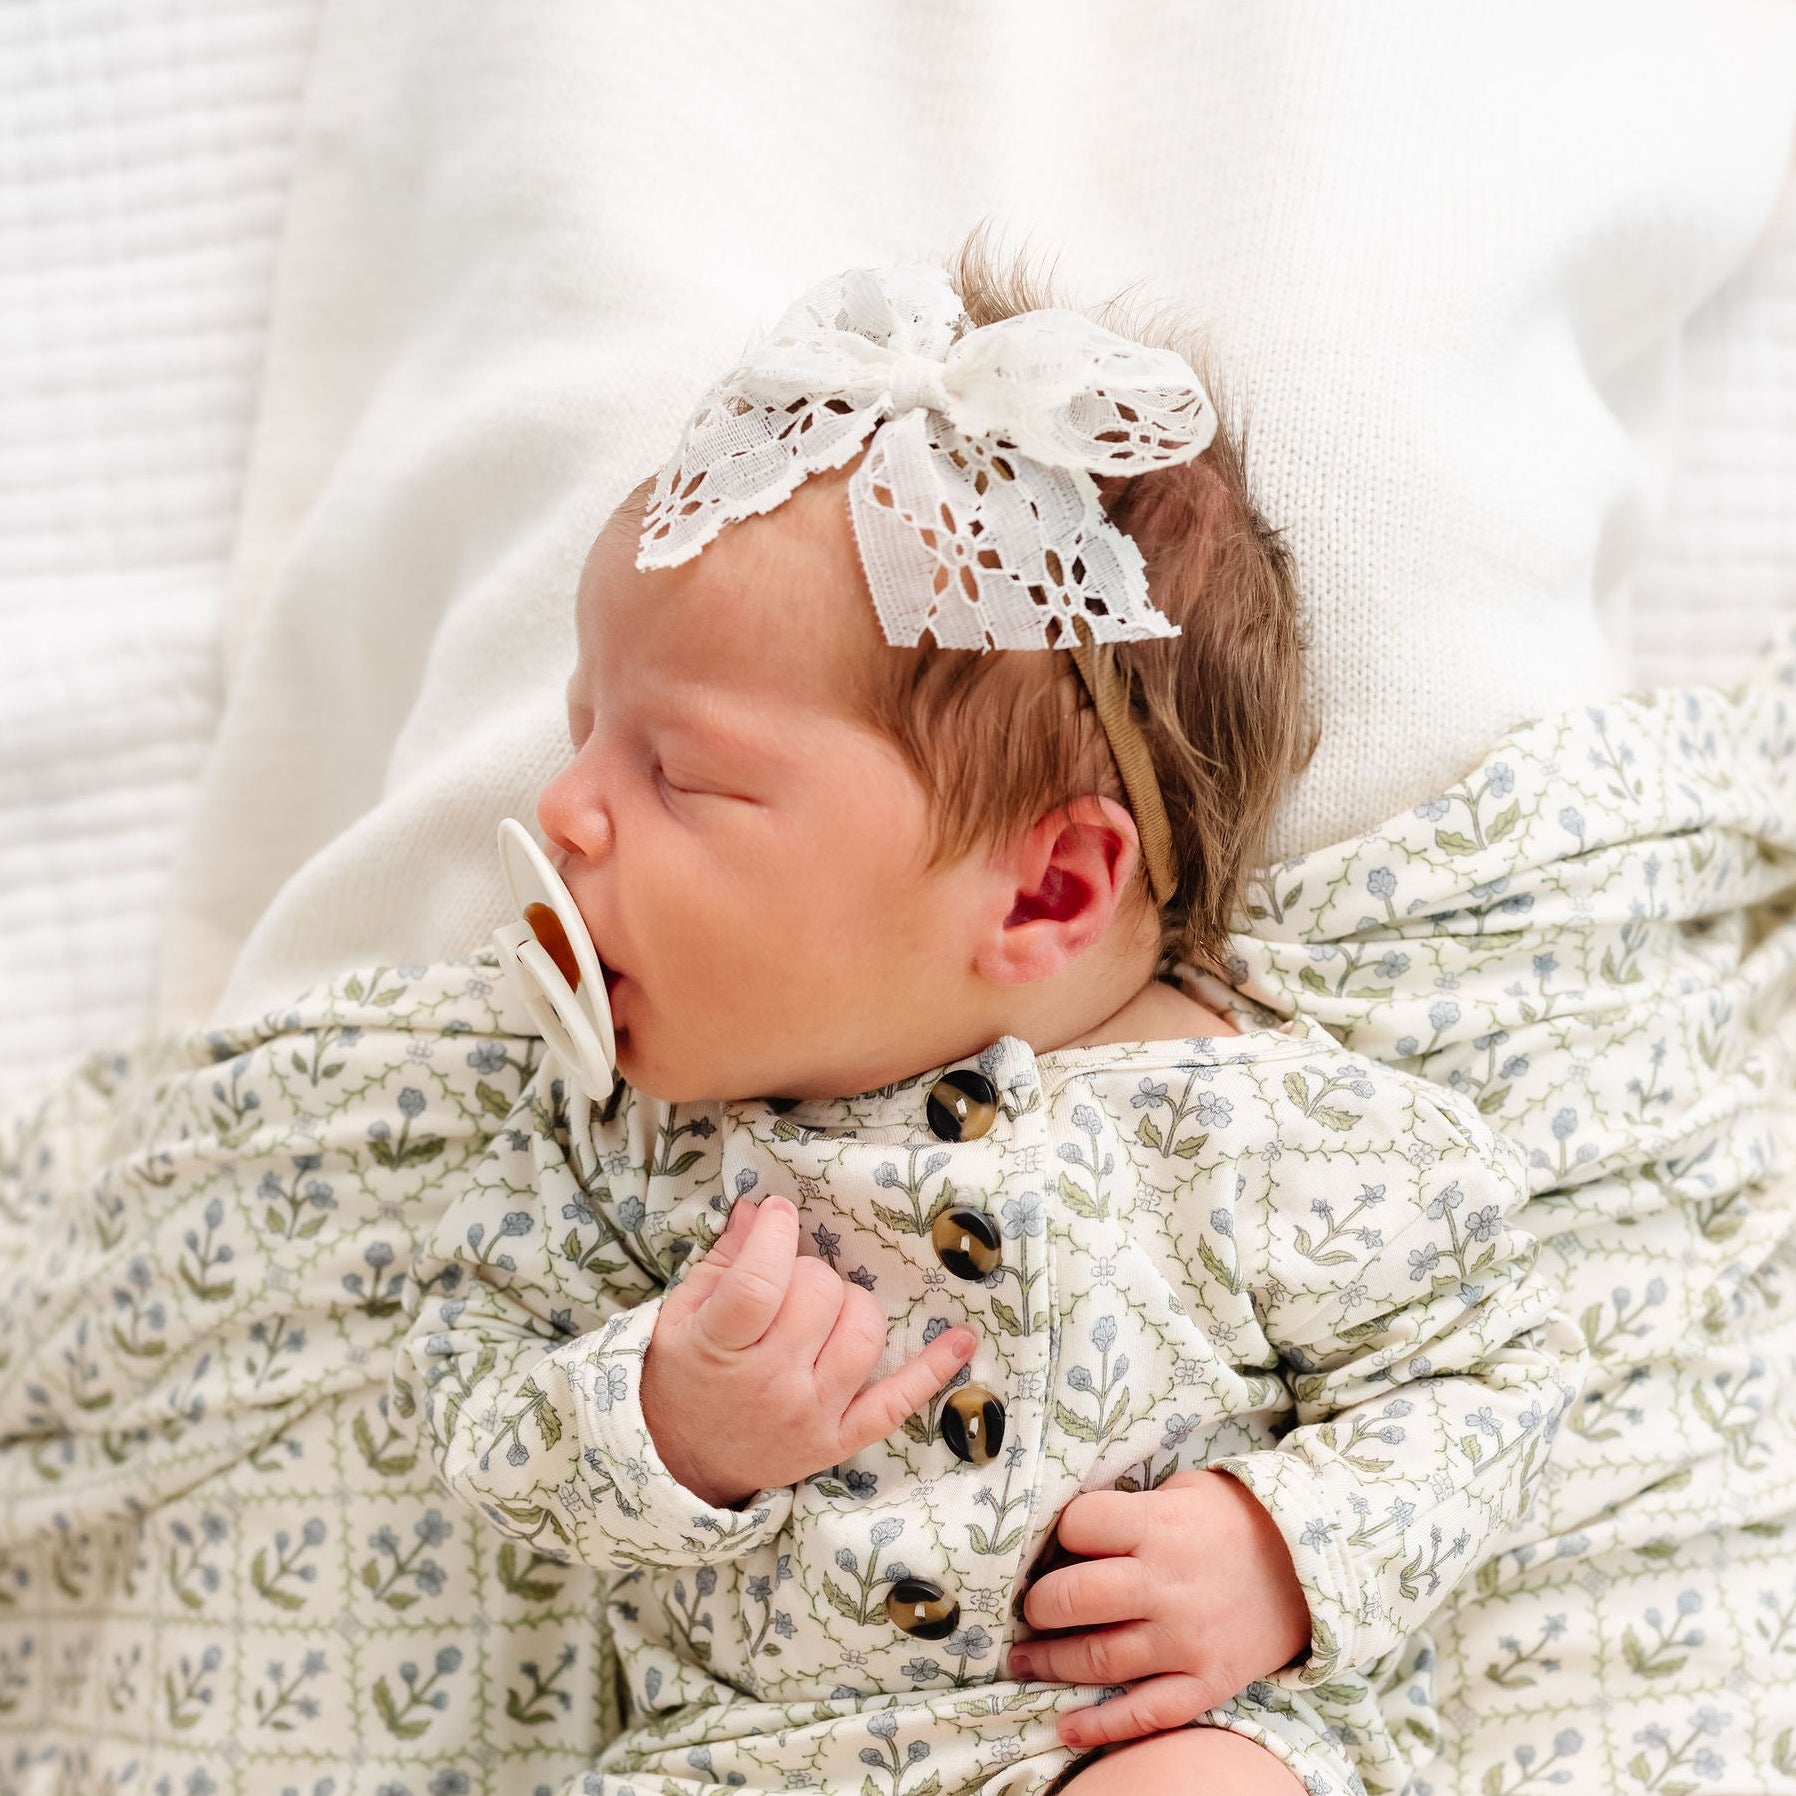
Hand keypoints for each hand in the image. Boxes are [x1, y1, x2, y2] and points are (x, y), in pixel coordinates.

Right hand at [642, 1196, 975, 1507]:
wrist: (683, 1464)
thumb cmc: (683, 1376)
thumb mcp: (681, 1315)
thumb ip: (724, 1260)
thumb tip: (761, 1209)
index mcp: (719, 1347)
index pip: (760, 1282)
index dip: (777, 1236)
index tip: (781, 1215)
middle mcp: (769, 1383)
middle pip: (819, 1296)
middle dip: (810, 1271)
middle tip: (790, 1283)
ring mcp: (810, 1414)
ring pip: (862, 1334)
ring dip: (852, 1305)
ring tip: (827, 1310)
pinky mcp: (839, 1440)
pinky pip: (895, 1403)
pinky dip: (932, 1371)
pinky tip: (961, 1338)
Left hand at [1006, 1470, 1310, 1747]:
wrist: (1311, 1569)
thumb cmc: (1235, 1521)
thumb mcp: (1183, 1492)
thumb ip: (1131, 1510)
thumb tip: (1071, 1533)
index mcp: (1158, 1527)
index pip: (1078, 1526)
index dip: (1061, 1533)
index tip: (1059, 1544)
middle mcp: (1166, 1586)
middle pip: (1075, 1598)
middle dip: (1040, 1605)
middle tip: (1032, 1607)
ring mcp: (1185, 1640)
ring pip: (1098, 1658)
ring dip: (1050, 1662)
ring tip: (1025, 1660)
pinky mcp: (1205, 1682)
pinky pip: (1145, 1713)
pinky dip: (1101, 1725)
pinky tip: (1067, 1726)